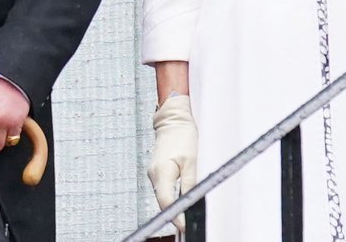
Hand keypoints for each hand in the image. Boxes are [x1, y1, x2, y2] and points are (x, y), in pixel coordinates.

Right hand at [147, 94, 197, 230]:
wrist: (173, 119)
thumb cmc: (183, 135)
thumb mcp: (191, 161)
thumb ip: (190, 184)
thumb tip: (191, 203)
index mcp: (161, 171)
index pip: (165, 201)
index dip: (175, 215)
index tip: (184, 225)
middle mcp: (154, 174)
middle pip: (163, 201)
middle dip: (175, 212)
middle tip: (188, 222)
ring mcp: (153, 172)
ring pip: (163, 195)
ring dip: (173, 204)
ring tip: (186, 212)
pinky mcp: (157, 171)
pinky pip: (163, 188)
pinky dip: (171, 195)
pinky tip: (180, 198)